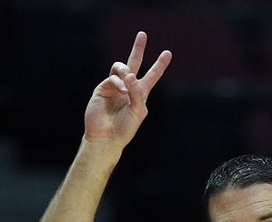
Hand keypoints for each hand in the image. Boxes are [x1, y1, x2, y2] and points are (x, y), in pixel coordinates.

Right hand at [84, 31, 171, 145]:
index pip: (151, 76)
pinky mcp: (103, 88)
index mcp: (140, 94)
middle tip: (143, 34)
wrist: (106, 137)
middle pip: (134, 63)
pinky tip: (122, 91)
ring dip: (125, 71)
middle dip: (138, 48)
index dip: (159, 65)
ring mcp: (115, 86)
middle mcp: (128, 88)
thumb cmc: (124, 128)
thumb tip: (130, 74)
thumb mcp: (138, 112)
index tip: (168, 53)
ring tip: (128, 82)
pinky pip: (112, 77)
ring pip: (121, 67)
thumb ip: (137, 93)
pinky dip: (118, 82)